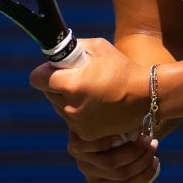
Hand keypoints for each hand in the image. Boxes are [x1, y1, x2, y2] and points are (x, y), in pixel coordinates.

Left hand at [28, 36, 147, 140]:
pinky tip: (95, 105)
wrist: (145, 95)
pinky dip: (79, 113)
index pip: (36, 79)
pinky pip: (72, 121)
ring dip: (68, 100)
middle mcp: (70, 107)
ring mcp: (77, 124)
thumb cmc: (121, 67)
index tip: (53, 69)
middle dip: (58, 86)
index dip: (44, 72)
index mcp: (71, 84)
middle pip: (48, 94)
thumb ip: (72, 48)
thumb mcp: (97, 47)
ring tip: (90, 92)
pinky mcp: (86, 135)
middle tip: (78, 78)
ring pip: (60, 108)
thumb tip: (55, 52)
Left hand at [66, 128, 160, 182]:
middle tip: (153, 144)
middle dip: (142, 159)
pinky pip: (94, 149)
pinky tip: (121, 135)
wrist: (88, 114)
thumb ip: (135, 157)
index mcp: (104, 181)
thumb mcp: (125, 147)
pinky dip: (108, 143)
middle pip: (121, 173)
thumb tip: (153, 163)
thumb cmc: (114, 131)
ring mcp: (81, 162)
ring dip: (131, 151)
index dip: (145, 175)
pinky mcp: (74, 147)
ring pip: (110, 163)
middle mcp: (91, 174)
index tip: (157, 160)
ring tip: (143, 138)